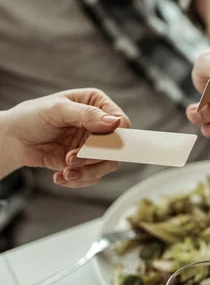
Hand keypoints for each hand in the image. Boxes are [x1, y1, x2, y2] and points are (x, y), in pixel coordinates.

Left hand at [1, 88, 130, 187]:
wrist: (13, 139)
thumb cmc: (32, 116)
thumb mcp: (57, 110)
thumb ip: (86, 115)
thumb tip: (115, 123)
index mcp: (97, 105)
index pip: (121, 123)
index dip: (113, 137)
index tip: (94, 147)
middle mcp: (100, 125)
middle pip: (116, 148)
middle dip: (94, 158)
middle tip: (71, 160)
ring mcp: (93, 145)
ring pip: (107, 165)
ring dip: (87, 172)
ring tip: (66, 172)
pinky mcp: (85, 162)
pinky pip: (93, 176)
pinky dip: (78, 180)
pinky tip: (60, 177)